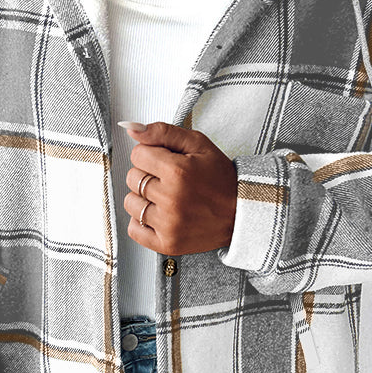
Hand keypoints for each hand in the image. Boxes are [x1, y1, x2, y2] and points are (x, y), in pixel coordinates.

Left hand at [119, 121, 237, 255]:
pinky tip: (159, 214)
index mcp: (178, 171)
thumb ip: (163, 132)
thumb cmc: (221, 178)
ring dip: (143, 198)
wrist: (242, 212)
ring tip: (165, 197)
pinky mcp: (167, 243)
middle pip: (132, 177)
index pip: (137, 154)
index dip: (151, 154)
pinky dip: (141, 222)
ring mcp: (168, 224)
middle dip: (147, 174)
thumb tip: (131, 129)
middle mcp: (171, 199)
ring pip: (130, 203)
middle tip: (169, 179)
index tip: (165, 160)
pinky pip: (133, 230)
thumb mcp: (198, 144)